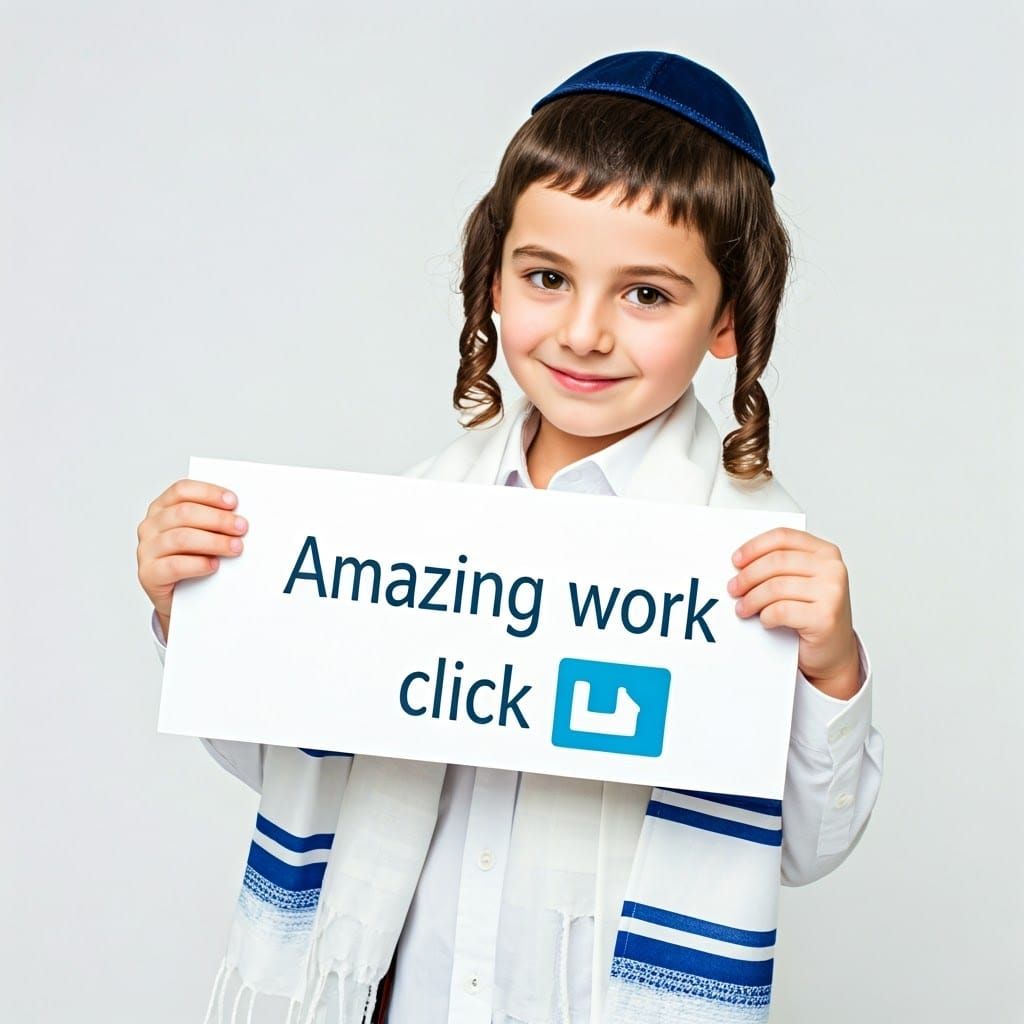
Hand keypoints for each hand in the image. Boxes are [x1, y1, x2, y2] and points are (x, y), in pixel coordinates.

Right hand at [136, 479, 247, 641]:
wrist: (181, 598)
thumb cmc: (194, 558)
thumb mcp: (202, 533)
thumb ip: (212, 520)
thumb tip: (240, 514)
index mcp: (162, 508)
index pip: (182, 490)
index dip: (209, 493)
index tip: (233, 502)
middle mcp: (150, 526)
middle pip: (184, 513)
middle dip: (218, 519)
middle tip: (241, 527)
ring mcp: (146, 550)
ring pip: (181, 538)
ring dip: (214, 542)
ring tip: (235, 547)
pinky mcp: (149, 574)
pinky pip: (174, 565)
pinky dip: (198, 564)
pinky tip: (214, 565)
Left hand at [727, 527, 861, 699]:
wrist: (833, 650)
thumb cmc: (812, 613)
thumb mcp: (802, 581)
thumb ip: (781, 566)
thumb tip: (740, 563)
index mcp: (825, 552)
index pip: (783, 537)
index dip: (754, 547)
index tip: (736, 560)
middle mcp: (833, 569)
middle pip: (776, 561)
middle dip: (748, 576)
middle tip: (733, 588)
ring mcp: (832, 593)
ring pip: (776, 587)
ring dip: (752, 599)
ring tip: (743, 608)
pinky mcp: (825, 617)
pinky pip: (781, 610)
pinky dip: (766, 616)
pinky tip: (765, 620)